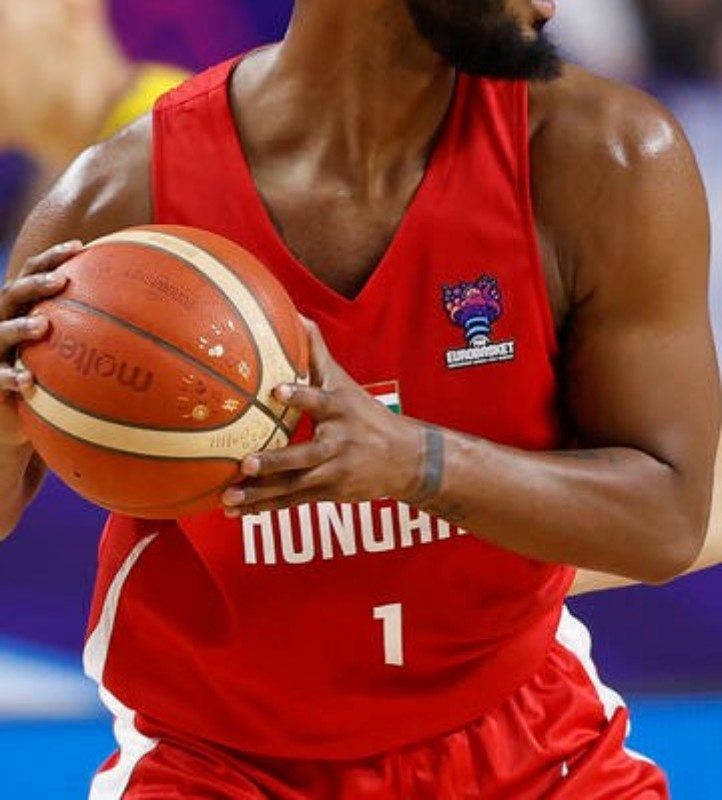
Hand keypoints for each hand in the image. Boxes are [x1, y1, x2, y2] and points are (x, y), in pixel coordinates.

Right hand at [0, 241, 81, 446]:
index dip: (52, 257)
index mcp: (23, 309)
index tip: (80, 247)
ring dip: (20, 327)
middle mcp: (3, 324)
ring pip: (0, 333)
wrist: (14, 416)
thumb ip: (96, 332)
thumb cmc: (50, 377)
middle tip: (61, 281)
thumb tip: (151, 320)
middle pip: (12, 294)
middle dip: (35, 284)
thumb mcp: (70, 352)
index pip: (33, 273)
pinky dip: (11, 378)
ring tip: (43, 325)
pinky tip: (27, 380)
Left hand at [222, 320, 422, 515]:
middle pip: (304, 456)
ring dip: (260, 495)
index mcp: (340, 411)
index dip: (300, 395)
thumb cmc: (366, 414)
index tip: (277, 389)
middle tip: (244, 462)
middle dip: (275, 462)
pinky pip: (293, 502)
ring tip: (227, 499)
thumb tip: (295, 313)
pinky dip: (265, 508)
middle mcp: (337, 444)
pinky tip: (236, 513)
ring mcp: (333, 474)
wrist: (406, 460)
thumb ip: (318, 352)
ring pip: (293, 487)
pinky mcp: (328, 494)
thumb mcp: (345, 383)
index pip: (320, 401)